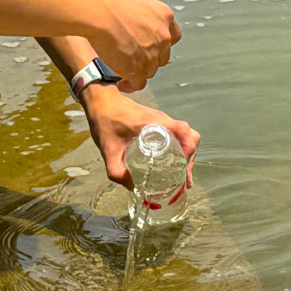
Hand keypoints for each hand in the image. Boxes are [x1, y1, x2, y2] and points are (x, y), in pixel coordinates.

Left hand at [81, 85, 199, 190]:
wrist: (101, 102)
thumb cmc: (106, 122)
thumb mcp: (109, 149)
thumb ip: (117, 171)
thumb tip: (134, 188)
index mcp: (156, 123)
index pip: (184, 131)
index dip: (189, 150)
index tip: (182, 168)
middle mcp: (164, 120)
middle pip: (190, 136)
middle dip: (189, 158)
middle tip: (182, 178)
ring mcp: (162, 120)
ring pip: (185, 136)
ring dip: (186, 154)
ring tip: (180, 175)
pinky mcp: (158, 123)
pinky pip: (177, 135)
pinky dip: (179, 149)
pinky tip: (170, 164)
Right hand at [90, 0, 179, 86]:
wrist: (100, 13)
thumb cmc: (111, 0)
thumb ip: (142, 7)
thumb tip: (135, 8)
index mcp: (165, 17)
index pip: (173, 36)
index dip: (162, 42)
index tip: (152, 44)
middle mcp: (163, 37)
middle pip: (162, 56)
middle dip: (150, 57)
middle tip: (134, 56)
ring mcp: (152, 55)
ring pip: (150, 70)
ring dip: (139, 70)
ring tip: (124, 69)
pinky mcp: (138, 69)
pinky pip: (139, 83)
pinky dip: (131, 85)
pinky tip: (122, 84)